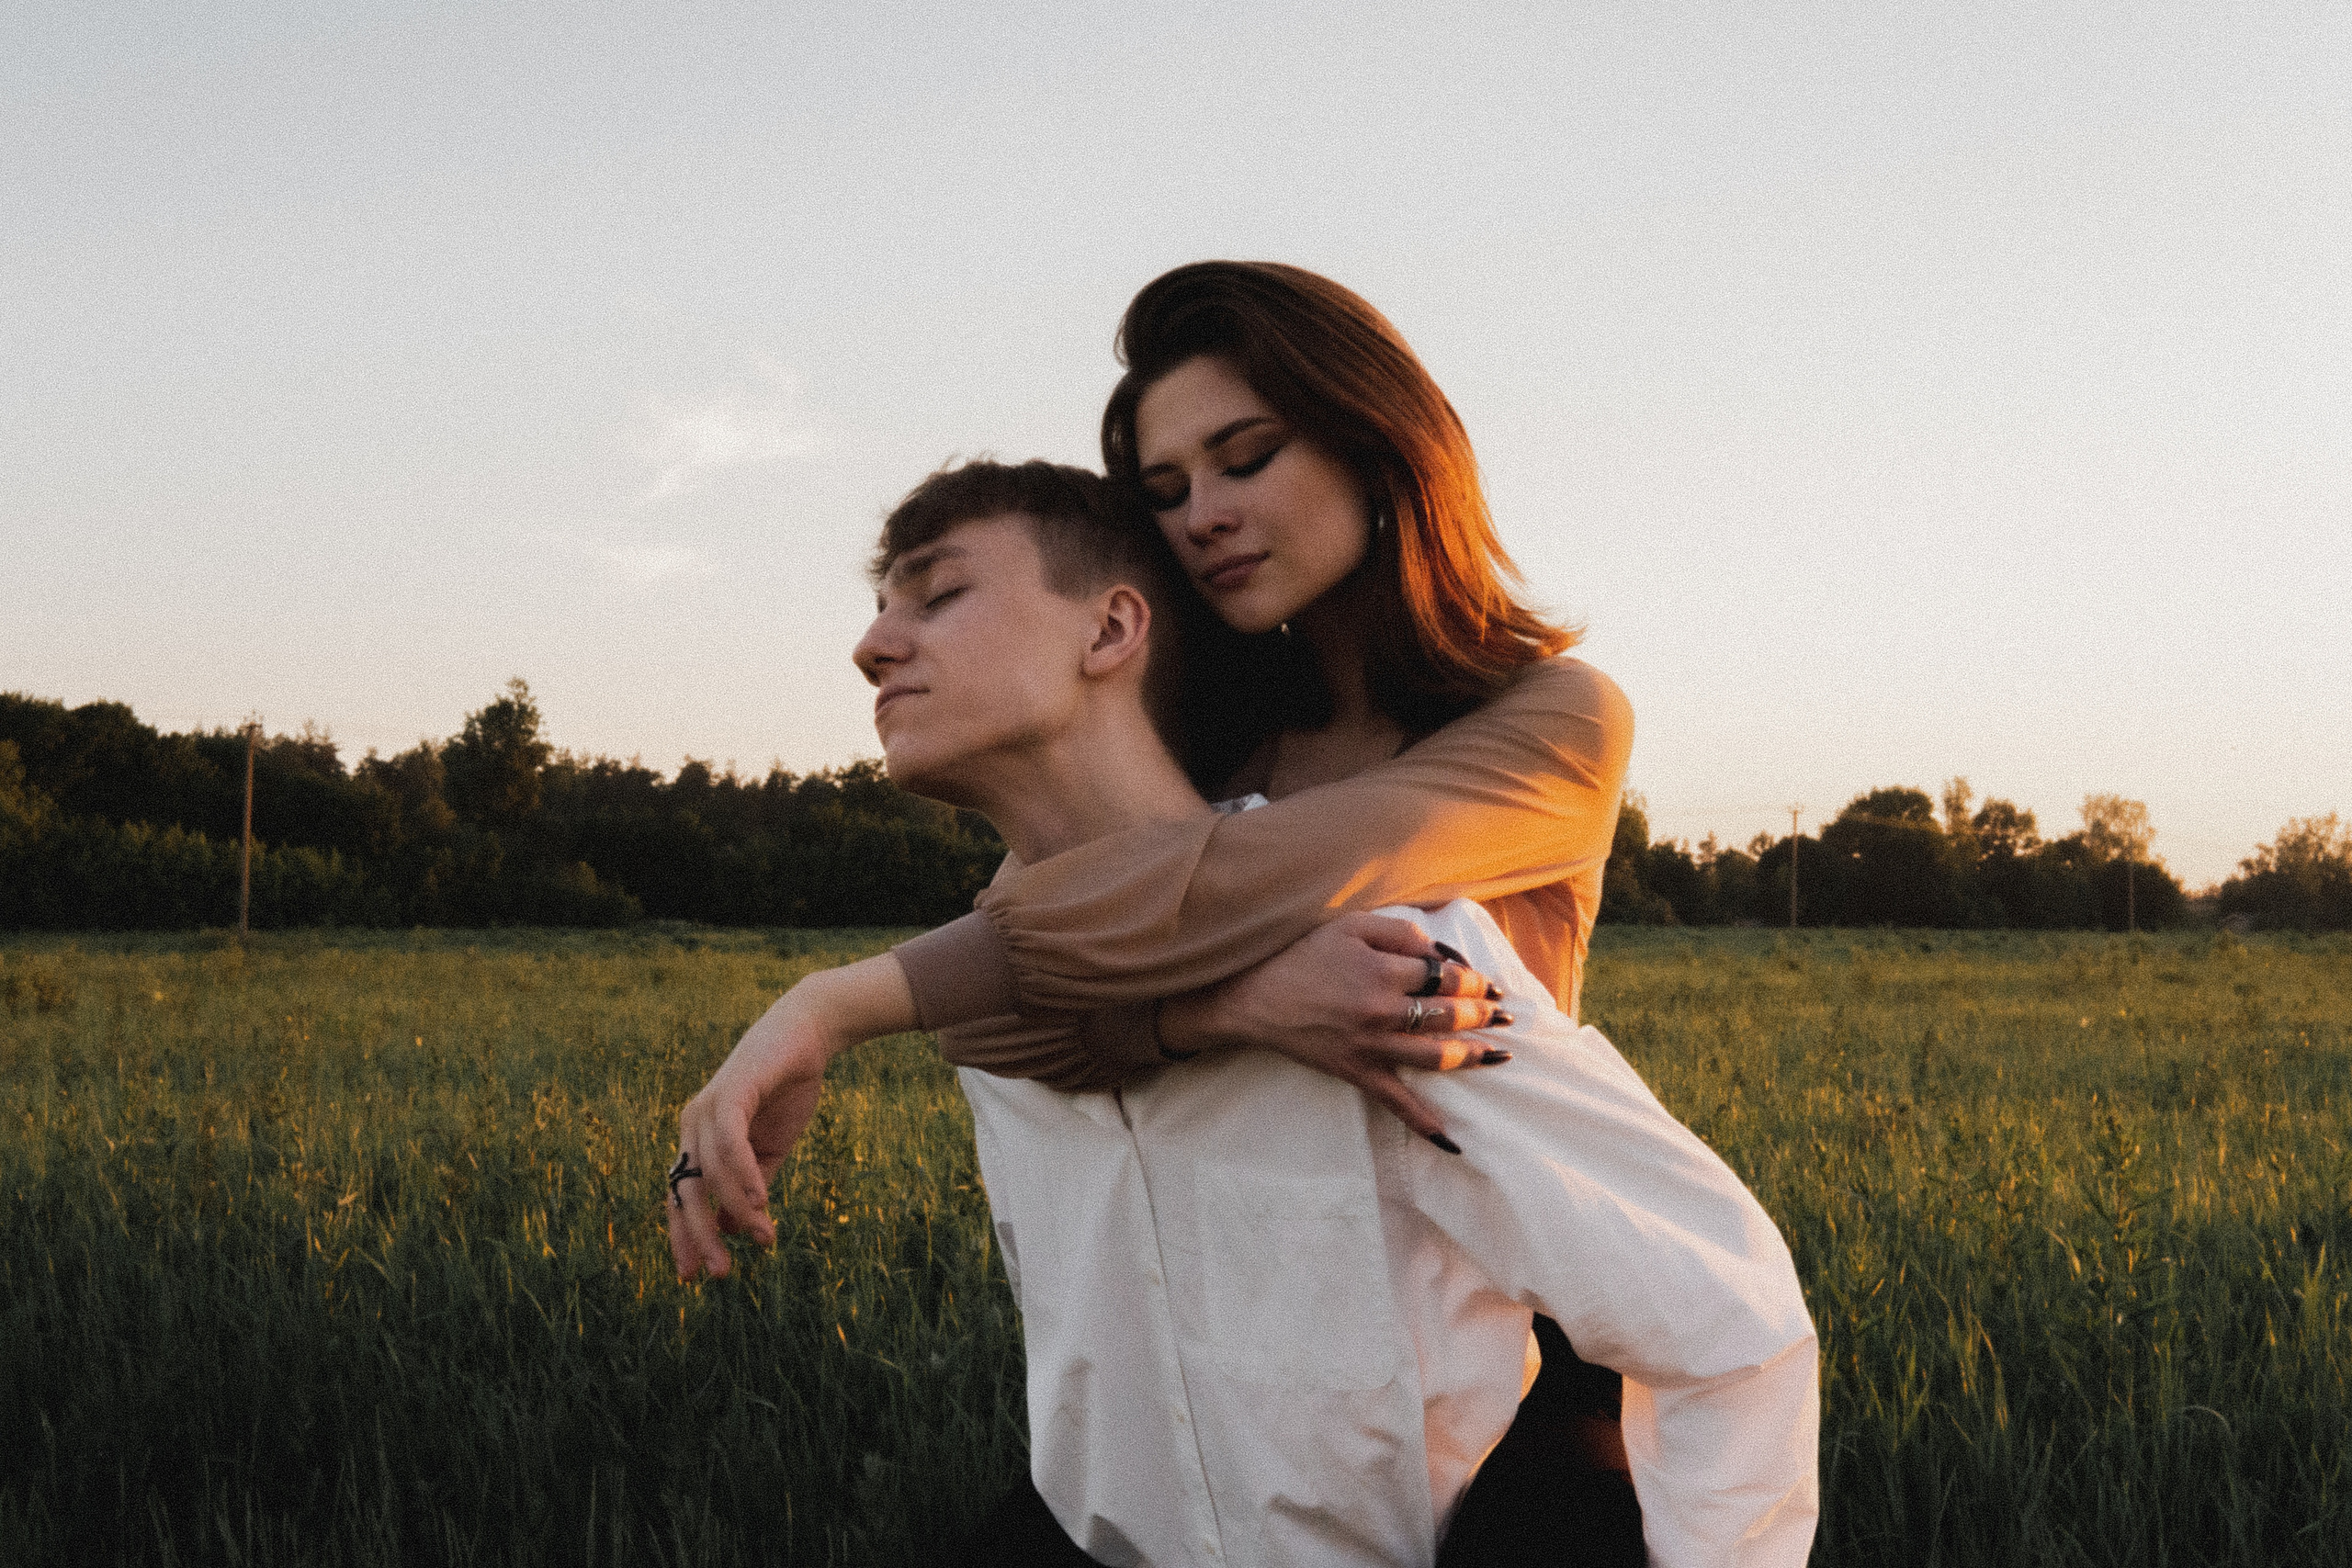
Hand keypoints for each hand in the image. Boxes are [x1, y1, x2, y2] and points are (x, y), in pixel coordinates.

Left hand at [667, 990, 829, 1279]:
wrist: (808, 1035)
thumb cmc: (787, 1091)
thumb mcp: (768, 1151)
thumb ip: (750, 1187)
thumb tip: (731, 1230)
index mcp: (697, 1139)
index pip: (680, 1196)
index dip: (684, 1235)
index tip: (693, 1275)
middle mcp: (692, 1124)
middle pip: (684, 1189)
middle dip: (698, 1235)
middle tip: (720, 1273)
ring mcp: (707, 1107)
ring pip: (709, 1172)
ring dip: (737, 1209)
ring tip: (763, 1238)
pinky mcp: (730, 1091)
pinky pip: (728, 1142)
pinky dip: (742, 1174)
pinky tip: (760, 1201)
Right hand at [1156, 912, 1509, 1141]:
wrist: (1254, 997)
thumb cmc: (1301, 955)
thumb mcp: (1350, 925)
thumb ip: (1400, 933)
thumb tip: (1442, 953)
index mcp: (1384, 971)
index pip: (1446, 976)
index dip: (1473, 978)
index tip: (1487, 981)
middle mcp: (1384, 1012)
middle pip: (1449, 1015)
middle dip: (1483, 1013)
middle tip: (1505, 1013)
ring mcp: (1372, 1047)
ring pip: (1437, 1057)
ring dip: (1475, 1056)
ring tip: (1500, 1054)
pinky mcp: (1358, 1073)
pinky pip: (1398, 1104)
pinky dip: (1426, 1124)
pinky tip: (1454, 1140)